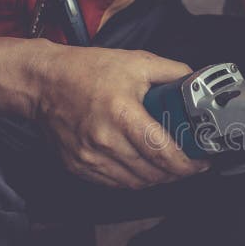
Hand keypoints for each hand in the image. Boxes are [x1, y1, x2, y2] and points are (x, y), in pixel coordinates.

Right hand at [35, 46, 208, 188]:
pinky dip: (134, 180)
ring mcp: (89, 157)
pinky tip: (143, 167)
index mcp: (122, 114)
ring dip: (157, 179)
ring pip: (136, 183)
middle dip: (178, 173)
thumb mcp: (136, 61)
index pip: (162, 153)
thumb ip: (172, 72)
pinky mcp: (78, 166)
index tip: (202, 162)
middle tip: (190, 163)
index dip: (187, 164)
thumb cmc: (88, 70)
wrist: (42, 81)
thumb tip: (197, 84)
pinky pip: (116, 184)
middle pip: (152, 173)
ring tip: (169, 166)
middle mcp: (104, 140)